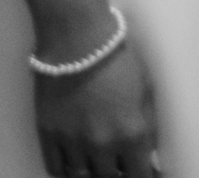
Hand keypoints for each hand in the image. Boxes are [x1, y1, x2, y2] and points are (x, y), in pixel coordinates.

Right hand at [35, 40, 158, 177]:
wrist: (77, 34)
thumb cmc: (118, 53)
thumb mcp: (147, 86)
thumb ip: (149, 124)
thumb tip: (149, 153)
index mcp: (132, 132)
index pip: (139, 175)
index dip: (142, 173)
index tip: (142, 169)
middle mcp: (103, 145)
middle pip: (109, 177)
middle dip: (116, 170)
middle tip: (117, 159)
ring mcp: (73, 142)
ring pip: (82, 177)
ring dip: (91, 170)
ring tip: (96, 159)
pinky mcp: (48, 134)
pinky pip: (55, 169)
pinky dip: (66, 169)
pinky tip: (73, 162)